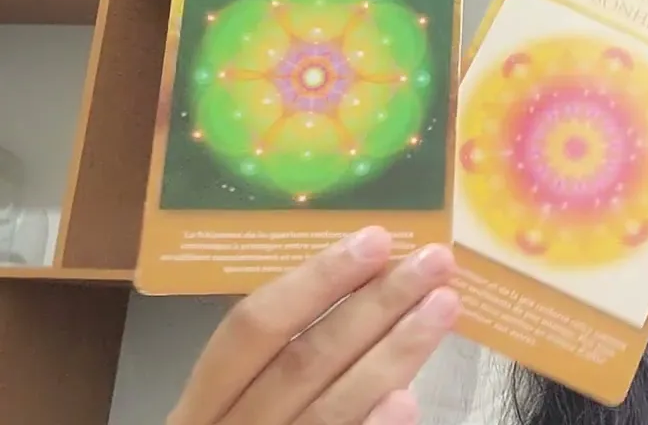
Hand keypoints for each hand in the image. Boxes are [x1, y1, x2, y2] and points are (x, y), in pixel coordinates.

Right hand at [167, 226, 460, 424]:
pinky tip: (409, 401)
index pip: (253, 327)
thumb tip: (367, 286)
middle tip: (435, 261)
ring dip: (394, 354)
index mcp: (203, 402)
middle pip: (303, 360)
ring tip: (444, 307)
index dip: (315, 279)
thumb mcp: (242, 404)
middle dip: (375, 305)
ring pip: (330, 409)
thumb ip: (289, 354)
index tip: (375, 238)